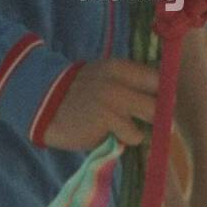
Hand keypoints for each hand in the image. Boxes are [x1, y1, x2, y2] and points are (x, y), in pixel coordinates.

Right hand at [40, 59, 158, 150]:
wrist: (44, 104)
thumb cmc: (76, 95)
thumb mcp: (101, 78)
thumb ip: (126, 84)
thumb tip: (158, 100)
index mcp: (118, 67)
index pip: (157, 77)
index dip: (162, 93)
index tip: (159, 104)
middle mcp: (120, 80)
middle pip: (160, 98)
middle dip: (159, 113)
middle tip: (148, 122)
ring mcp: (115, 99)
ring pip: (152, 117)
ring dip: (143, 128)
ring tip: (124, 129)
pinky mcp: (108, 119)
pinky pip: (134, 135)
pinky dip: (126, 139)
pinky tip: (109, 135)